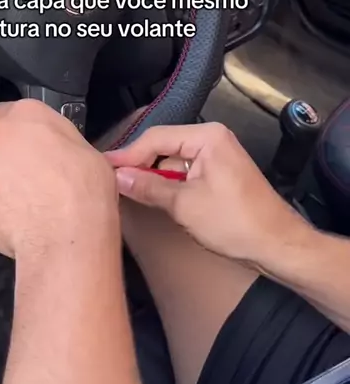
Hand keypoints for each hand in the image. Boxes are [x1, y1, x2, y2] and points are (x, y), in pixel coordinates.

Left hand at [0, 100, 118, 258]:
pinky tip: (15, 222)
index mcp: (26, 114)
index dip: (18, 131)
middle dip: (1, 153)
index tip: (31, 146)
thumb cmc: (86, 188)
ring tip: (22, 204)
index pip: (8, 111)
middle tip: (25, 174)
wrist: (65, 237)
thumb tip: (55, 150)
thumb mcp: (87, 152)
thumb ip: (60, 142)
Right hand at [106, 122, 309, 265]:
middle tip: (112, 182)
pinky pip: (185, 174)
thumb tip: (118, 176)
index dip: (128, 155)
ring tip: (130, 194)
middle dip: (140, 166)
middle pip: (163, 147)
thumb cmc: (238, 223)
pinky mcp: (219, 175)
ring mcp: (217, 157)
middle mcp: (213, 139)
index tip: (105, 168)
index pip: (155, 138)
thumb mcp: (184, 205)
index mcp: (207, 137)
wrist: (277, 246)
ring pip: (172, 163)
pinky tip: (155, 200)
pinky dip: (170, 186)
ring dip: (155, 179)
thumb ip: (148, 187)